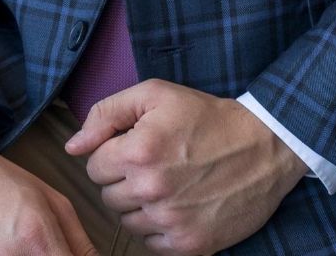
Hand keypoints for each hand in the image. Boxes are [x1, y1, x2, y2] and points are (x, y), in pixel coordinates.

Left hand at [62, 78, 309, 255]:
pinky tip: (178, 203)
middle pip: (107, 196)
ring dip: (140, 204)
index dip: (112, 153)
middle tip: (154, 162)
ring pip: (126, 221)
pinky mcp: (189, 245)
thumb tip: (72, 146)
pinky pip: (150, 243)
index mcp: (138, 151)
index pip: (93, 166)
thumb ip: (106, 113)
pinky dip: (159, 226)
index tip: (135, 145)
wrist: (263, 146)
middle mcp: (150, 190)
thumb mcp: (156, 95)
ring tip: (168, 181)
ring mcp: (170, 221)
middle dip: (124, 178)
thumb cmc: (206, 117)